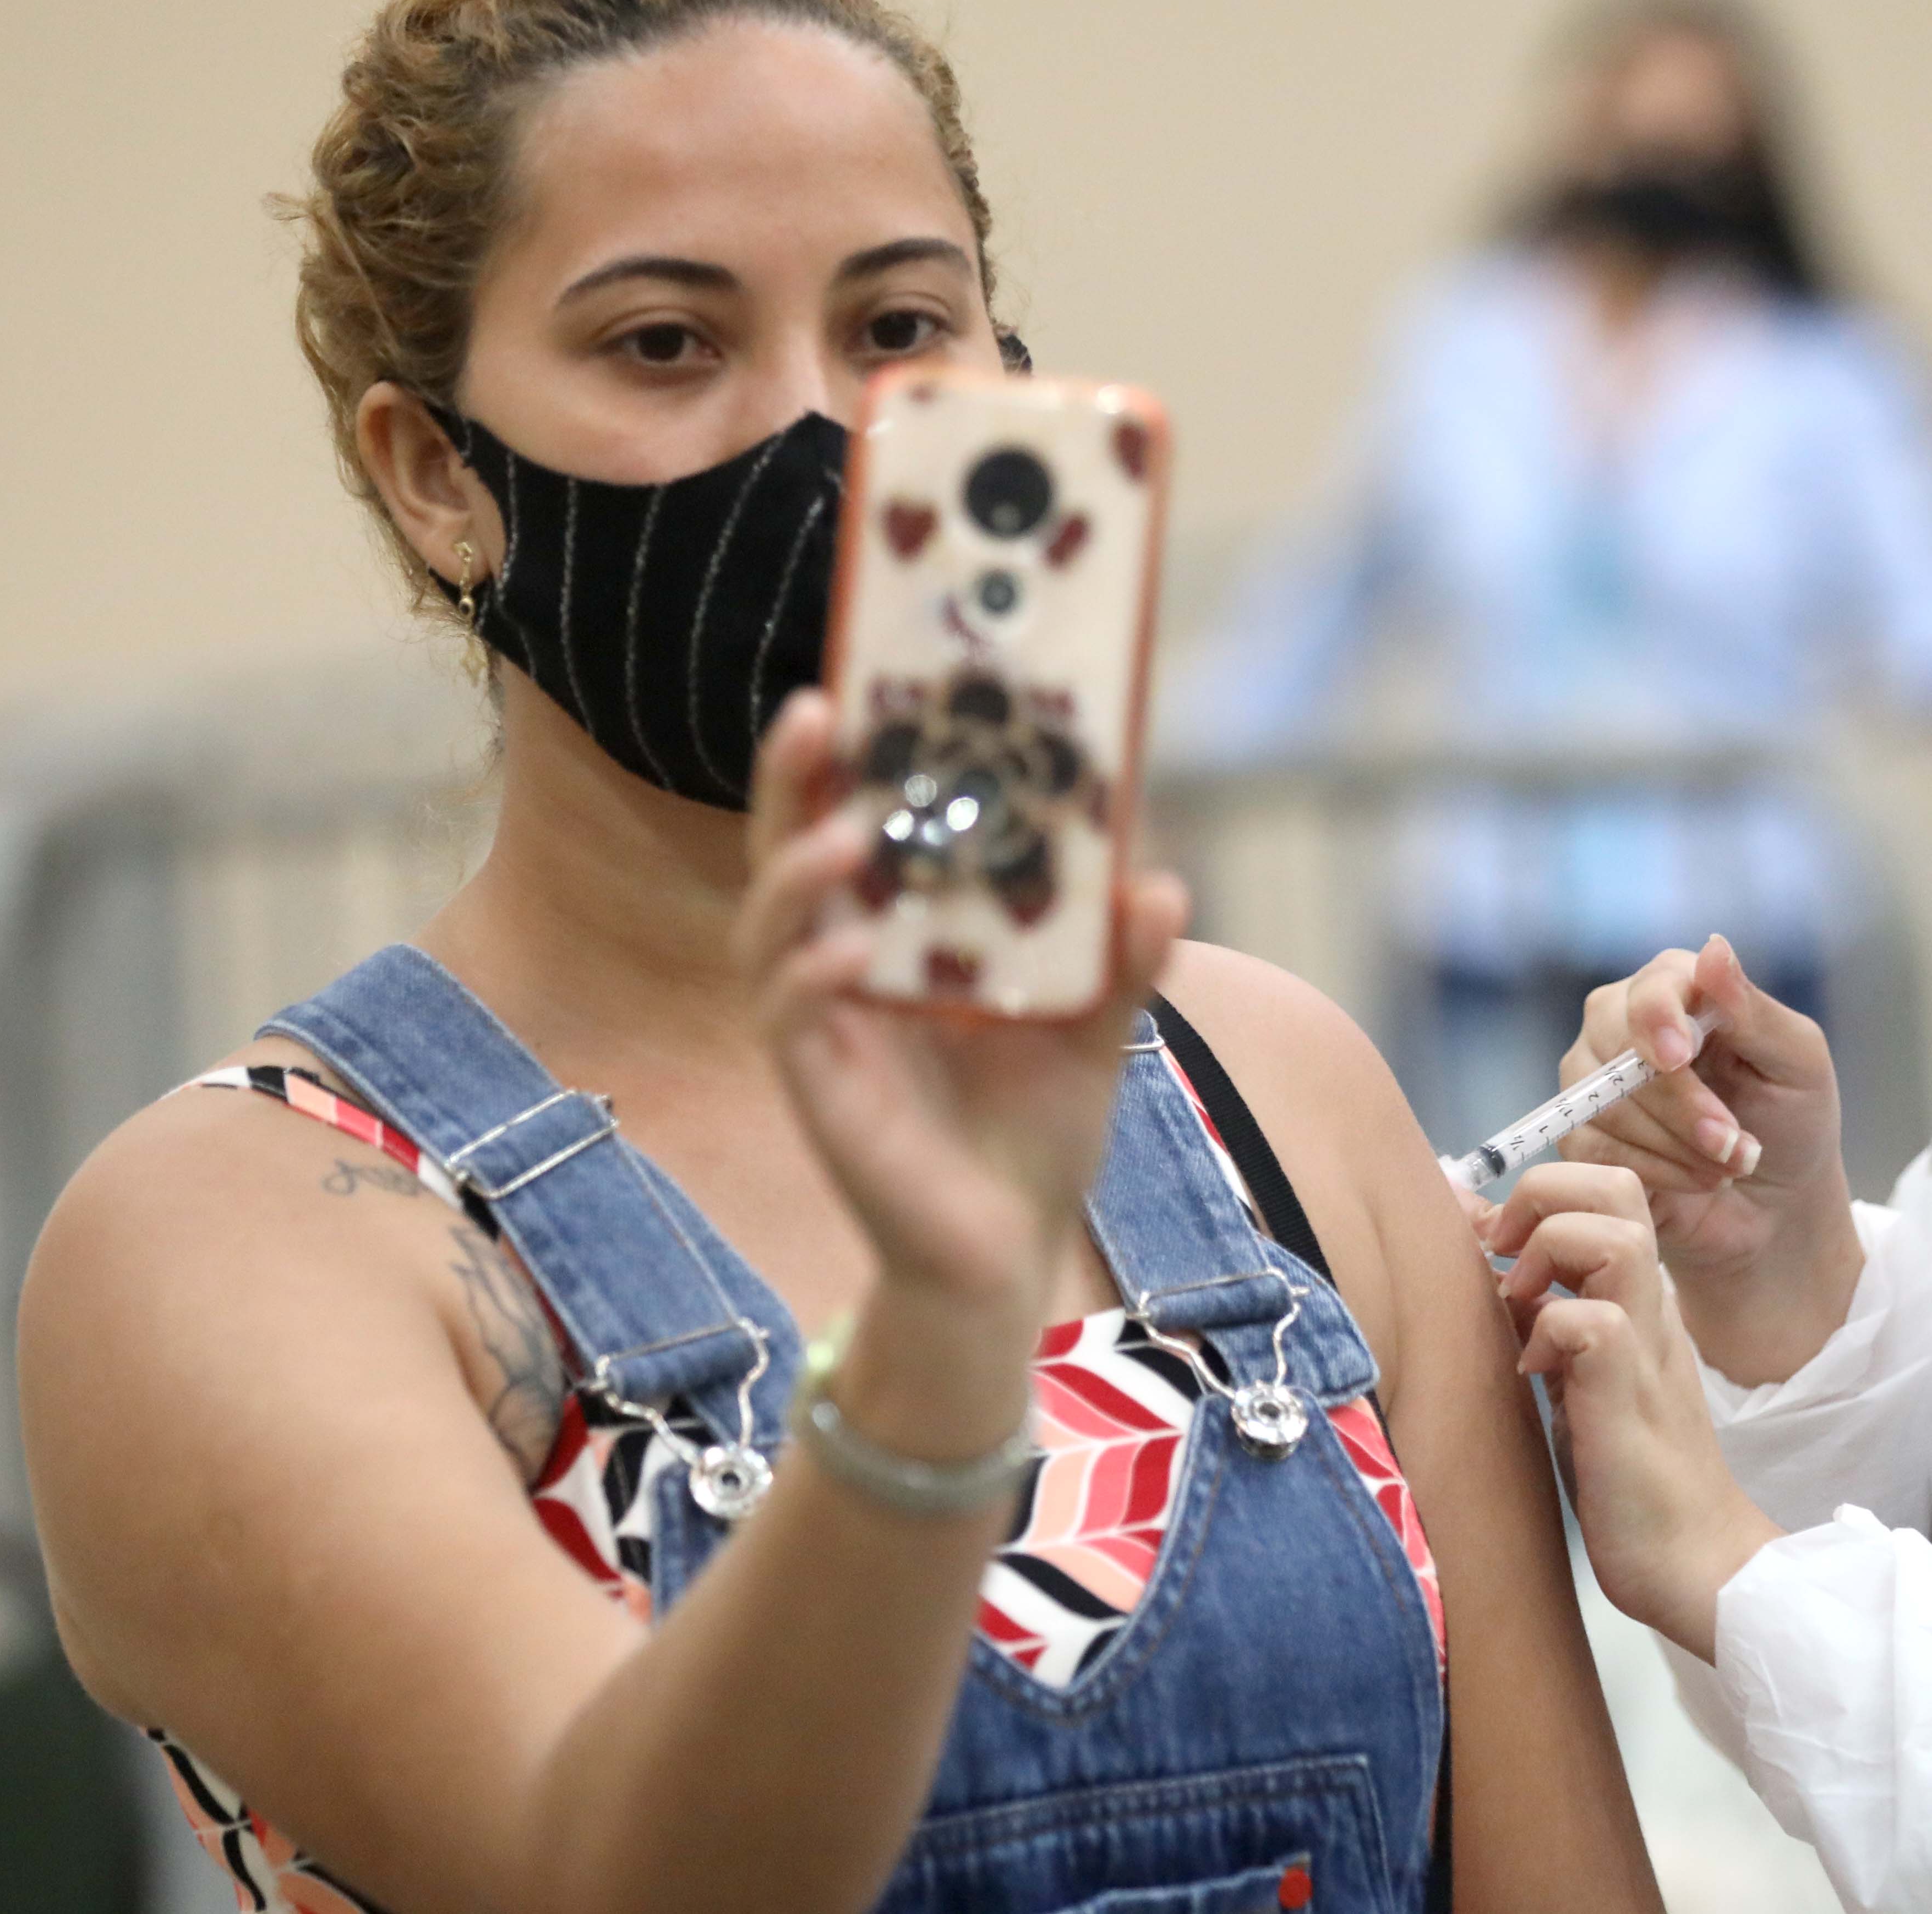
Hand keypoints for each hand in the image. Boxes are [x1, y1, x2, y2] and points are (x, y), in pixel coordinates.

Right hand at [736, 690, 1186, 1321]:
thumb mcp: (1095, 1029)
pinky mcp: (818, 1091)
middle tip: (818, 708)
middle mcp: (843, 966)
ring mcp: (822, 1027)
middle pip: (790, 850)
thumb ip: (1124, 957)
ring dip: (797, 873)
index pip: (857, 821)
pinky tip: (849, 952)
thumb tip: (1161, 880)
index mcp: (901, 934)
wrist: (1007, 1253)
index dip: (851, 756)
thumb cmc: (1033, 1131)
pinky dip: (810, 978)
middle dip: (791, 780)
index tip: (865, 678)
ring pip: (770, 928)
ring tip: (843, 835)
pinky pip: (792, 1020)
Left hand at [1497, 1163, 1780, 1660]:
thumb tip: (1481, 1257)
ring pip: (1615, 1235)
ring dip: (1551, 1253)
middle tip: (1506, 1253)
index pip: (1603, 1191)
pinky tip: (1534, 1372)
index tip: (1490, 1242)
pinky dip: (1551, 1332)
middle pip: (1616, 1186)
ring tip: (1522, 1306)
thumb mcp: (1572, 1378)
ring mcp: (1647, 1348)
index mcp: (1636, 1299)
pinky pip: (1595, 1322)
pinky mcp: (1630, 1397)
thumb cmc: (1626, 1479)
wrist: (1692, 1562)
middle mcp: (1649, 1309)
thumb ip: (1541, 1317)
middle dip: (1544, 1194)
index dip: (1540, 1192)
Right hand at [1554, 937, 1858, 1383]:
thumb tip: (1714, 947)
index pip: (1650, 988)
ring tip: (1729, 1165)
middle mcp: (1623, 1023)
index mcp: (1679, 987)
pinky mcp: (1582, 1136)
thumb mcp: (1797, 1063)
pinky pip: (1593, 1148)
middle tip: (1733, 1144)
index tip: (1679, 1057)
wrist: (1775, 1205)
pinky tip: (1696, 1180)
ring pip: (1602, 1101)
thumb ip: (1752, 1010)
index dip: (1658, 1020)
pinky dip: (1654, 1171)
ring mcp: (1593, 1080)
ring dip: (1676, 1145)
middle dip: (1678, 1102)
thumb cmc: (1791, 1121)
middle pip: (1615, 1043)